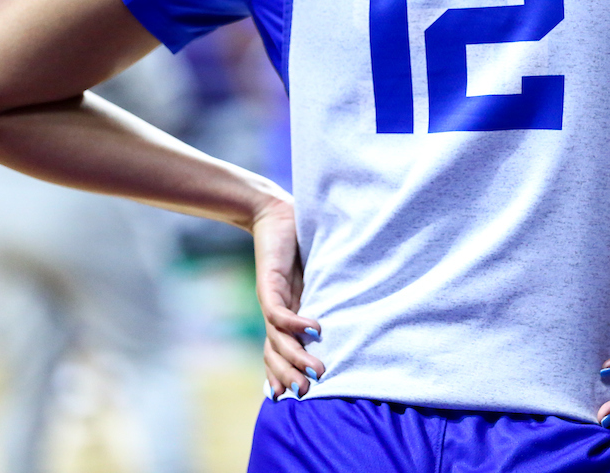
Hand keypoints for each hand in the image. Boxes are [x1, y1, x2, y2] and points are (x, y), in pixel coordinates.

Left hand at [251, 195, 324, 398]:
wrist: (275, 214)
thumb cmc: (298, 244)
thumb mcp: (313, 277)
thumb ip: (322, 296)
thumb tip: (341, 315)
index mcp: (285, 312)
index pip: (278, 350)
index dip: (283, 372)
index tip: (296, 395)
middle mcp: (274, 310)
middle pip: (275, 351)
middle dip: (290, 373)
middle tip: (307, 391)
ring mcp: (270, 298)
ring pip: (276, 337)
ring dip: (295, 355)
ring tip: (316, 369)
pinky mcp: (268, 283)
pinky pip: (278, 310)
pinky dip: (295, 322)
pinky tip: (313, 328)